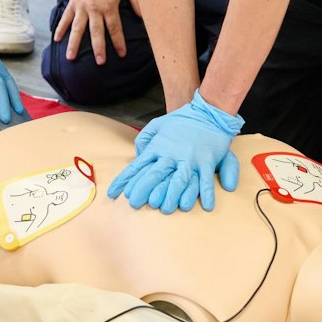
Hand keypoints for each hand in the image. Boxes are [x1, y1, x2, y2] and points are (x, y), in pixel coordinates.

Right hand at [53, 0, 132, 65]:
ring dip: (74, 43)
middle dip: (98, 48)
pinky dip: (61, 28)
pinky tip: (57, 39)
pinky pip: (66, 18)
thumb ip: (136, 1)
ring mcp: (81, 7)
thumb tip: (143, 16)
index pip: (114, 28)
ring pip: (78, 28)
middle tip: (100, 62)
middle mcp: (94, 9)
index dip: (118, 41)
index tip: (121, 53)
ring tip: (71, 58)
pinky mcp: (73, 3)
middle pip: (96, 32)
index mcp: (108, 6)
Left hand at [107, 91, 242, 213]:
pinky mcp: (206, 161)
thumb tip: (139, 153)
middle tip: (134, 204)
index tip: (114, 194)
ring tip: (164, 209)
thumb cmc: (182, 120)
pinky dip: (206, 194)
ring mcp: (190, 158)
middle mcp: (172, 154)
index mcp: (158, 147)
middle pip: (155, 174)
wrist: (208, 111)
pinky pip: (205, 180)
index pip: (138, 166)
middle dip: (143, 190)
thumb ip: (145, 138)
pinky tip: (205, 207)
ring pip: (179, 180)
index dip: (125, 181)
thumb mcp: (158, 124)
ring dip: (172, 195)